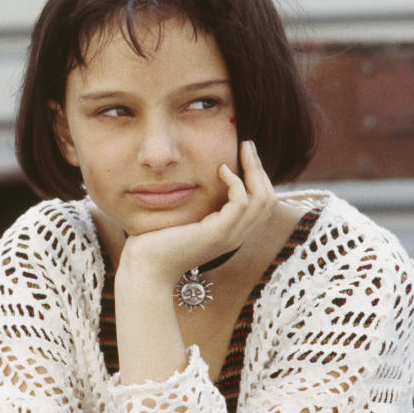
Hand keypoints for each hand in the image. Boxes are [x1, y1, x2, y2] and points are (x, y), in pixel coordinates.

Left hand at [118, 140, 276, 284]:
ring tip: (243, 149)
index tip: (244, 154)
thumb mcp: (182, 220)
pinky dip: (236, 182)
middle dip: (260, 168)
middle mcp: (236, 236)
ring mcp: (229, 236)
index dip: (258, 178)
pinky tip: (221, 169)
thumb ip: (195, 206)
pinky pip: (241, 202)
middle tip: (247, 144)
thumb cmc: (156, 243)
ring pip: (262, 199)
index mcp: (230, 233)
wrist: (145, 268)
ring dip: (254, 169)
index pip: (261, 204)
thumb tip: (192, 181)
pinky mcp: (217, 234)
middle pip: (268, 199)